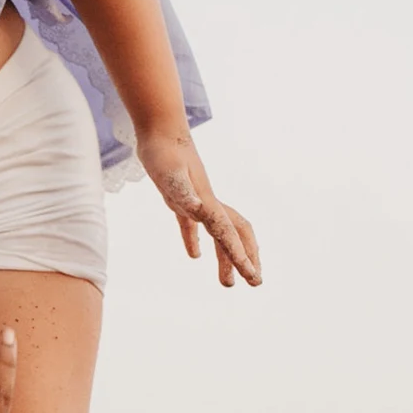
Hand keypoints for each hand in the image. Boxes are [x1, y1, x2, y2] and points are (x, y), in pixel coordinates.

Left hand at [137, 129, 260, 287]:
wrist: (159, 130)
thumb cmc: (163, 151)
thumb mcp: (170, 173)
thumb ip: (183, 192)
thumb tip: (197, 209)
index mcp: (206, 203)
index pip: (228, 235)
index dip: (240, 257)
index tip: (252, 277)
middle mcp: (206, 204)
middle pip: (235, 235)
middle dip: (246, 259)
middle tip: (254, 283)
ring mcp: (196, 200)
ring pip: (219, 233)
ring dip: (225, 257)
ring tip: (227, 283)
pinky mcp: (180, 197)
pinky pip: (193, 225)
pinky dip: (195, 240)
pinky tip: (195, 255)